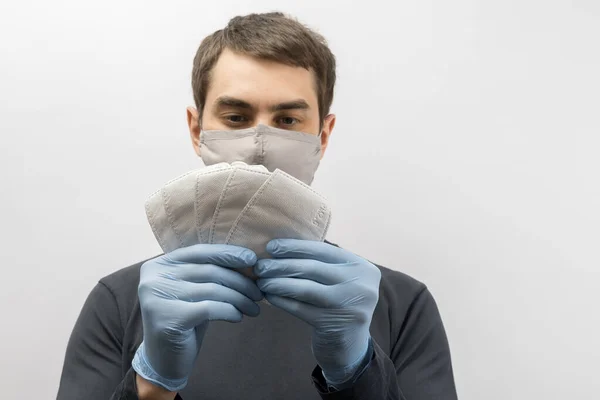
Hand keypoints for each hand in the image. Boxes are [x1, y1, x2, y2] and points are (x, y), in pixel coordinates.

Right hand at [132, 244, 262, 391]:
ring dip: (240, 298)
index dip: (228, 254)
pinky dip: (230, 311)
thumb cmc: (184, 321)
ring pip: (212, 289)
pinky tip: (239, 317)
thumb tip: (247, 259)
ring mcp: (158, 297)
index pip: (200, 252)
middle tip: (259, 292)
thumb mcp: (193, 291)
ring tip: (254, 307)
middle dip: (240, 281)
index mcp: (158, 265)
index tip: (252, 259)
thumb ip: (208, 272)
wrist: (163, 361)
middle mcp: (153, 277)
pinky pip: (210, 308)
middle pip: (209, 271)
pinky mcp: (168, 318)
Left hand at [254, 239, 380, 385]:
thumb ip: (324, 263)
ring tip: (261, 281)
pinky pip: (300, 308)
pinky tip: (269, 296)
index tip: (271, 247)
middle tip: (260, 265)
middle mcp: (361, 285)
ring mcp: (349, 306)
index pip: (323, 250)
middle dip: (282, 265)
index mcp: (363, 268)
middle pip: (313, 268)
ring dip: (278, 282)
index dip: (295, 247)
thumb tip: (283, 244)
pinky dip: (281, 300)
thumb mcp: (341, 281)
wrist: (349, 347)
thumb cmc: (338, 305)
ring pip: (305, 288)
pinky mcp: (333, 325)